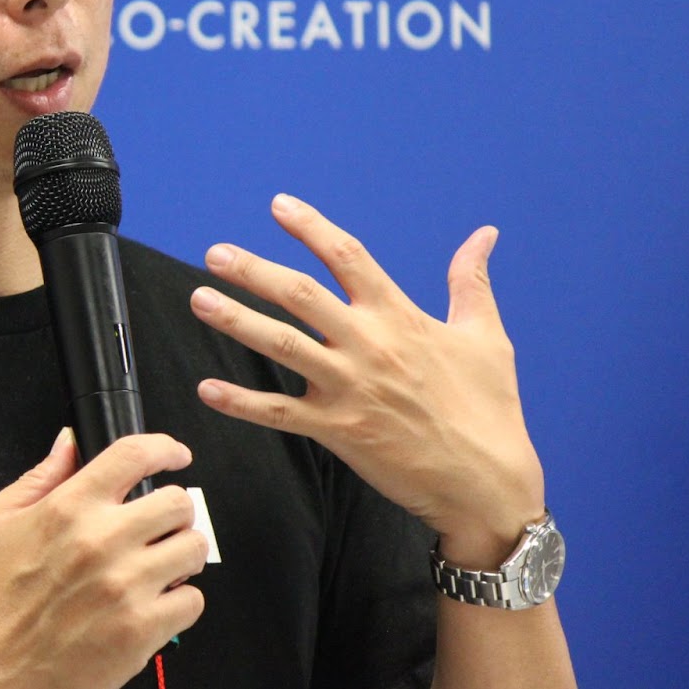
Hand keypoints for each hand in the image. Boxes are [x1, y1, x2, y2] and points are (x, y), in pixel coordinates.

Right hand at [0, 430, 206, 688]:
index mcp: (67, 508)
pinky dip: (180, 602)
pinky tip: (152, 603)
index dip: (165, 447)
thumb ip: (37, 478)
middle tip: (159, 524)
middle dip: (173, 510)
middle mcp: (101, 541)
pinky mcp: (140, 630)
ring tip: (158, 564)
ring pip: (193, 547)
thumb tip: (68, 445)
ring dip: (181, 553)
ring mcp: (125, 587)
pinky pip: (192, 600)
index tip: (174, 454)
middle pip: (178, 500)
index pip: (136, 455)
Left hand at [190, 194, 545, 565]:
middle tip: (215, 253)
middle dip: (254, 271)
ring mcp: (350, 388)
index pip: (348, 258)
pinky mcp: (338, 430)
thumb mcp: (486, 336)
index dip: (311, 228)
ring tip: (199, 298)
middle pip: (301, 295)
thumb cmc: (490, 408)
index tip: (278, 206)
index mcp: (400, 317)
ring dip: (236, 320)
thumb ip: (471, 281)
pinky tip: (206, 389)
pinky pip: (279, 413)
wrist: (487, 482)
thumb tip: (485, 234)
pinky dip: (240, 402)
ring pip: (282, 345)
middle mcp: (369, 345)